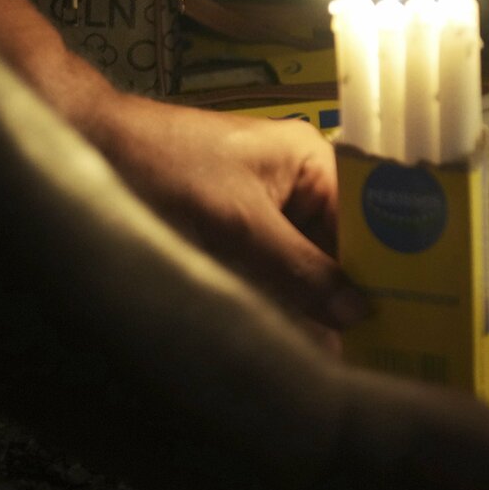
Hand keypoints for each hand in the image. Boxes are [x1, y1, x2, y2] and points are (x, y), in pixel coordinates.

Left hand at [83, 95, 366, 332]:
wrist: (86, 141)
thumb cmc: (163, 167)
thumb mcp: (236, 224)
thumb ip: (298, 269)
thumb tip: (357, 314)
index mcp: (314, 161)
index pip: (369, 220)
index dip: (384, 267)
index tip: (402, 316)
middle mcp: (301, 180)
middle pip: (342, 244)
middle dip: (350, 290)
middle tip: (372, 345)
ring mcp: (270, 202)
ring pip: (309, 259)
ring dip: (316, 297)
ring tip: (341, 348)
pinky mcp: (240, 224)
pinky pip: (278, 263)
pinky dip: (284, 292)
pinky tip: (295, 329)